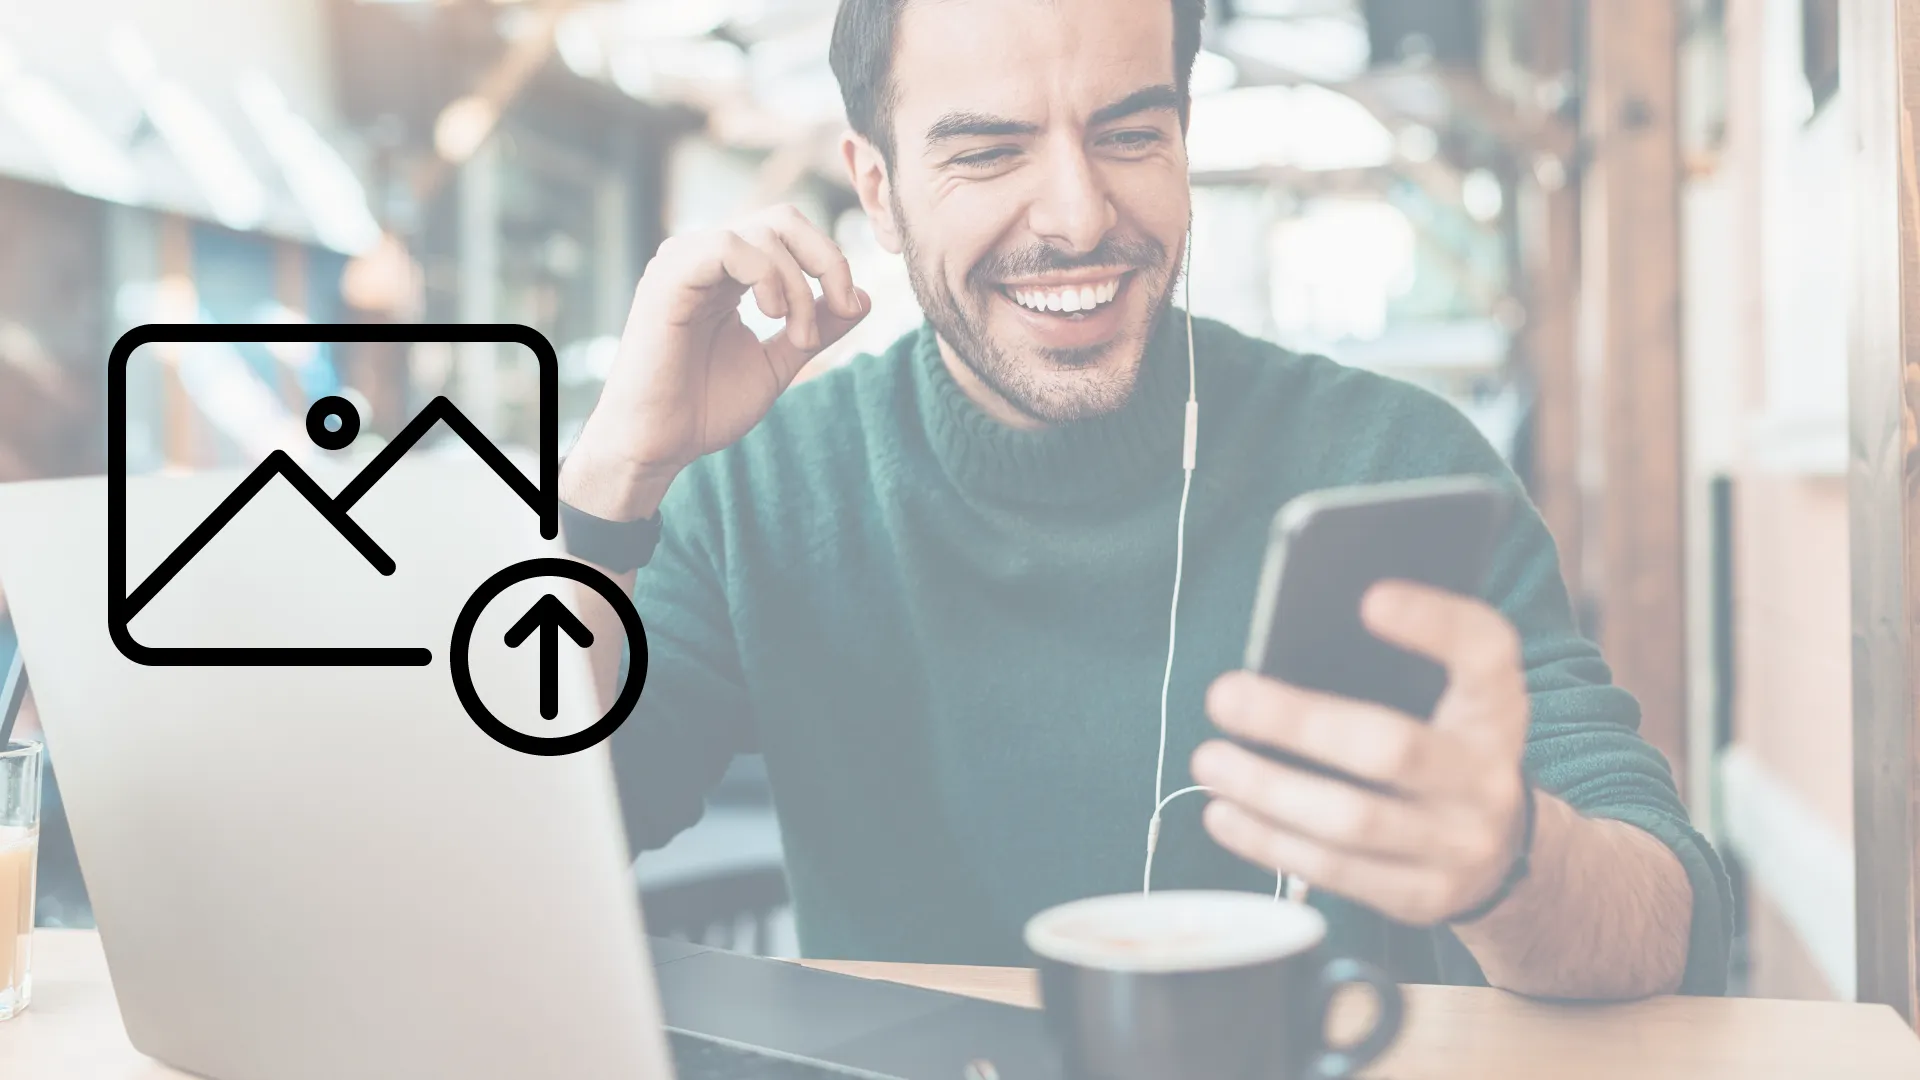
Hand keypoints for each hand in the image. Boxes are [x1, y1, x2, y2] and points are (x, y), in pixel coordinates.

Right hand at [563, 204, 870, 519]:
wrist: (659, 444)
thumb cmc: (706, 408)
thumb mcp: (779, 361)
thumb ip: (816, 328)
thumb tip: (863, 298)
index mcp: (730, 274)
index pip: (790, 232)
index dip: (831, 260)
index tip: (849, 308)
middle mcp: (706, 259)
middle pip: (783, 218)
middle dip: (827, 259)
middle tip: (840, 307)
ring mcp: (684, 263)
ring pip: (761, 230)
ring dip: (797, 283)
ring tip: (796, 335)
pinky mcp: (667, 278)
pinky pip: (726, 246)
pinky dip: (764, 274)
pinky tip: (771, 315)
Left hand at [1191, 581, 1531, 926]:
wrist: (1501, 852)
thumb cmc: (1441, 749)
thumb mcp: (1443, 703)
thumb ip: (1389, 673)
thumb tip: (1283, 647)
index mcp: (1496, 708)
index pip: (1485, 652)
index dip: (1435, 622)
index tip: (1369, 598)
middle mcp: (1488, 775)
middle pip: (1392, 748)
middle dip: (1298, 724)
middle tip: (1223, 696)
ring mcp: (1461, 843)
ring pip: (1353, 820)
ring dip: (1268, 790)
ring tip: (1208, 761)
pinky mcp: (1425, 896)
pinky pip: (1337, 871)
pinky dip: (1270, 842)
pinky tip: (1223, 814)